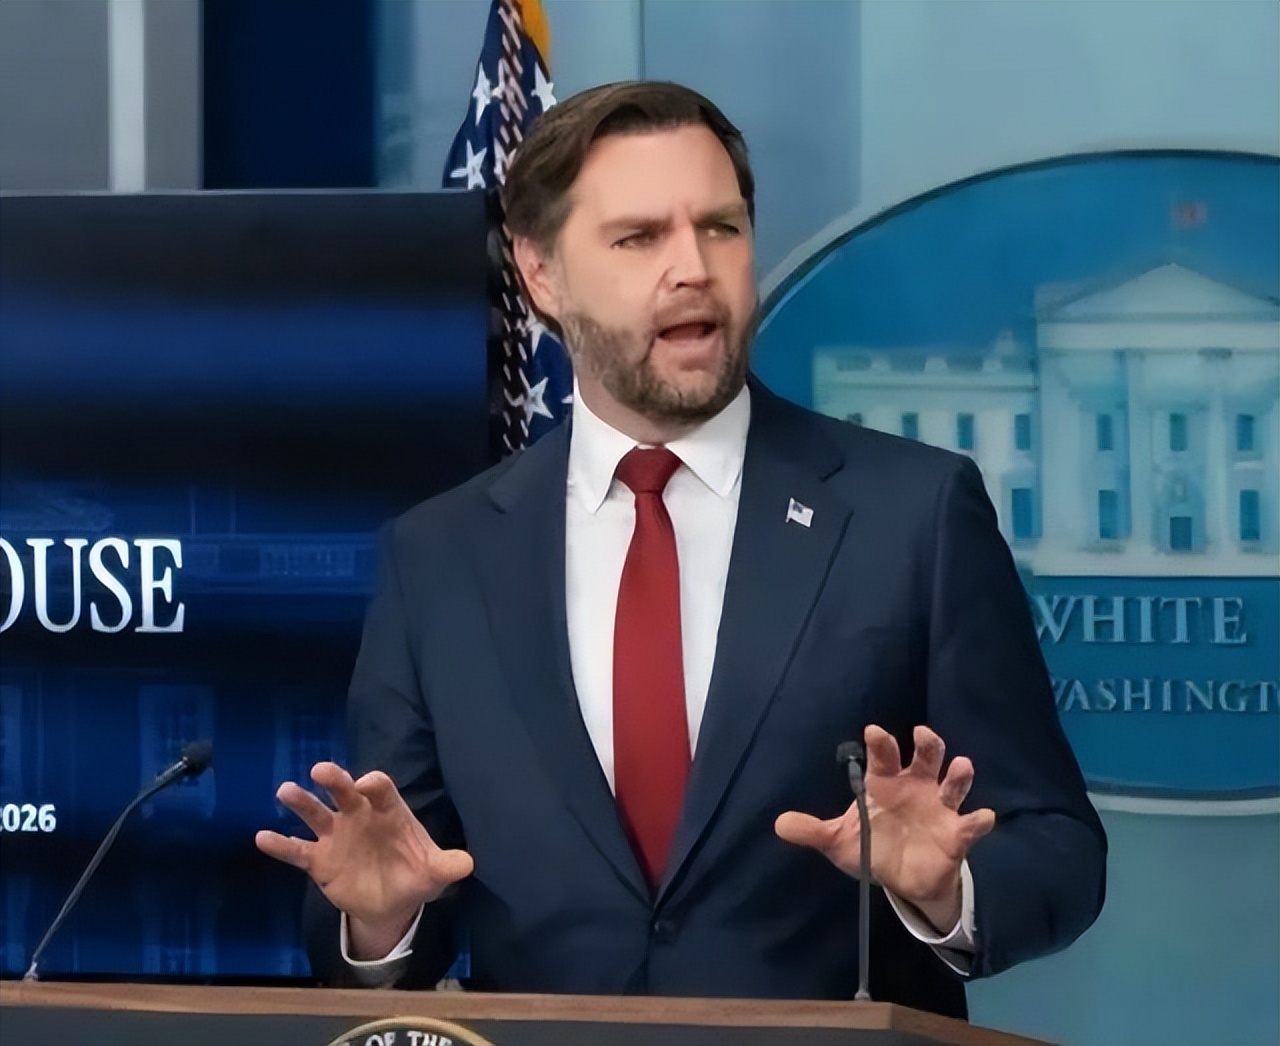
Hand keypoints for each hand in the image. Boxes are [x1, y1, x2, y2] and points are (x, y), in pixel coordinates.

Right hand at [255, 761, 472, 958]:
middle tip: (320, 770)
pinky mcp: (319, 860)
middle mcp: (359, 816)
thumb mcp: (435, 872)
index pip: (381, 790)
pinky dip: (281, 844)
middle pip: (344, 791)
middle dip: (334, 779)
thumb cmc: (414, 873)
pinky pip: (297, 850)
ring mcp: (336, 836)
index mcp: (388, 811)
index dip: (373, 785)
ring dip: (301, 802)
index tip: (365, 785)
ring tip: (285, 791)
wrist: (391, 903)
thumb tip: (468, 864)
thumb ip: (448, 865)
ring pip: (315, 813)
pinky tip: (263, 837)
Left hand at [774, 725, 994, 932]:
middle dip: (926, 744)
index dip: (880, 743)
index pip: (883, 755)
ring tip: (961, 767)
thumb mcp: (839, 842)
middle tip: (921, 735)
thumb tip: (779, 824)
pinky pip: (971, 824)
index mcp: (885, 783)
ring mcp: (940, 808)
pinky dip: (978, 820)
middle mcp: (916, 787)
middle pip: (925, 756)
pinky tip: (981, 817)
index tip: (874, 733)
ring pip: (954, 782)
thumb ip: (813, 831)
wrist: (904, 880)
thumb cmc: (873, 848)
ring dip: (959, 773)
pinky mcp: (957, 833)